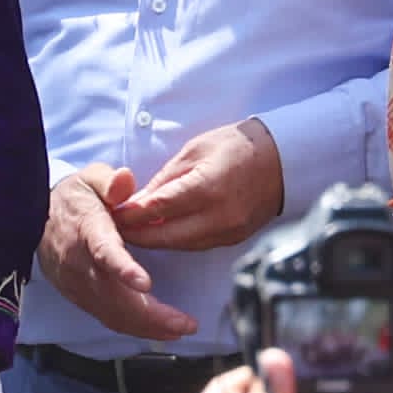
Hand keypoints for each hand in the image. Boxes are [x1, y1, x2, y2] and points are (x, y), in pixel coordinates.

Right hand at [36, 170, 195, 341]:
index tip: (145, 283)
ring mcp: (76, 284)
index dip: (123, 269)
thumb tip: (126, 180)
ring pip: (111, 313)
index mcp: (87, 230)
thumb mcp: (90, 177)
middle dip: (151, 315)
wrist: (33, 218)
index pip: (103, 252)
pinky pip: (106, 317)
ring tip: (180, 329)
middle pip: (114, 296)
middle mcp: (79, 263)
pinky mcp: (77, 296)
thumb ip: (110, 180)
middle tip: (186, 324)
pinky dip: (133, 327)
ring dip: (147, 326)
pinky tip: (158, 329)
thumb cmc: (74, 197)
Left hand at [114, 116, 287, 253]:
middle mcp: (218, 216)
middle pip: (164, 237)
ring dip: (153, 240)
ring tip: (131, 231)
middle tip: (112, 228)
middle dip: (135, 234)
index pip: (156, 209)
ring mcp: (228, 232)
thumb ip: (164, 180)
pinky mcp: (234, 239)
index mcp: (207, 188)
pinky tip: (160, 231)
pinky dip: (175, 240)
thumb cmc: (236, 147)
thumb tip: (134, 202)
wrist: (283, 159)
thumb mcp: (194, 151)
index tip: (109, 214)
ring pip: (178, 245)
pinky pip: (195, 245)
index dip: (129, 215)